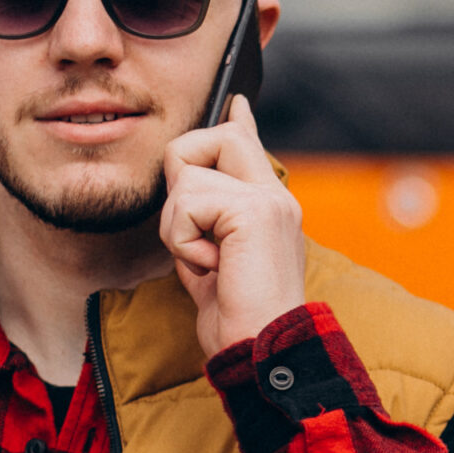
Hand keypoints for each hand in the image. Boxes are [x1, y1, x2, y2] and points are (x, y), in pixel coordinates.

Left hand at [160, 95, 307, 360]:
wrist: (263, 350)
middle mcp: (275, 195)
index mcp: (271, 206)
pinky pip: (187, 202)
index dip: (236, 121)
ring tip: (208, 262)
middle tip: (195, 230)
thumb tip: (188, 193)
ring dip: (178, 225)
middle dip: (182, 175)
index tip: (233, 101)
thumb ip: (207, 222)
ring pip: (188, 174)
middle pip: (215, 137)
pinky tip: (212, 267)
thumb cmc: (238, 317)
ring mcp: (267, 200)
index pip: (250, 146)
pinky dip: (185, 240)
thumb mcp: (215, 262)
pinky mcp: (252, 211)